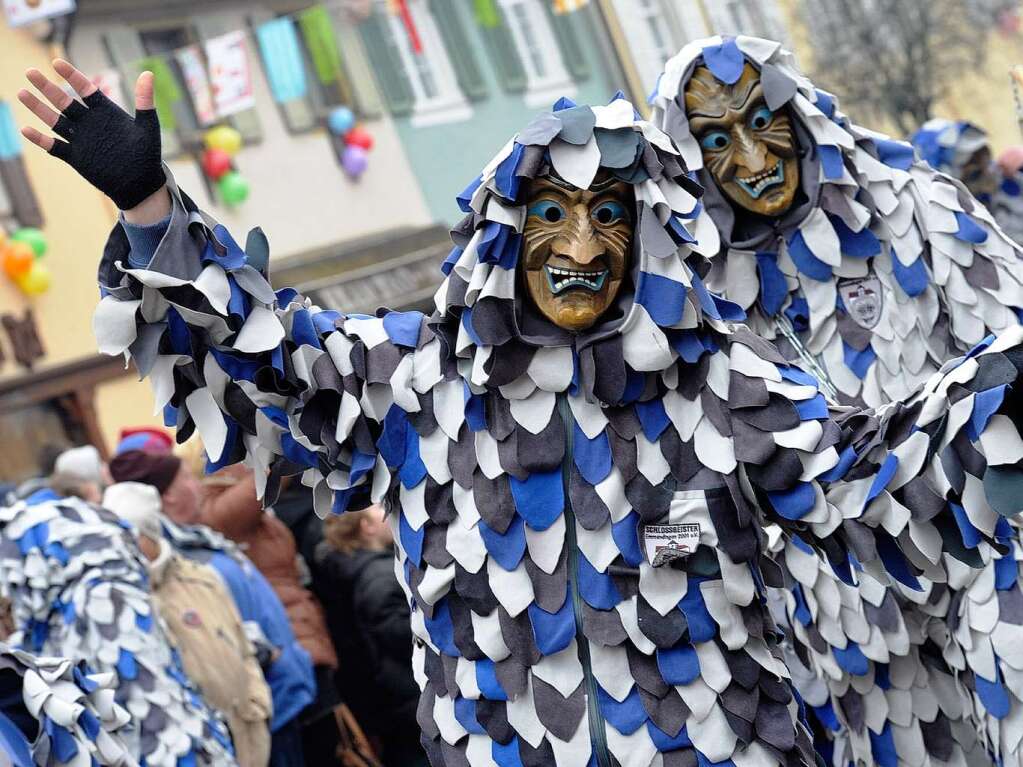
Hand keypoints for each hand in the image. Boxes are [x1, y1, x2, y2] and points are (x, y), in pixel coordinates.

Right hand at [18, 59, 168, 215]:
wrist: (140, 184)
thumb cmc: (146, 154)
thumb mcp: (147, 126)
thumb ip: (144, 100)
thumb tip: (148, 73)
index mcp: (105, 112)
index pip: (85, 89)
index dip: (71, 76)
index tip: (57, 62)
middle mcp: (89, 123)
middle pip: (64, 101)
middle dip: (47, 88)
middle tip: (30, 72)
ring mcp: (80, 139)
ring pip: (55, 121)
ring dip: (39, 108)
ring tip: (22, 93)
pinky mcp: (75, 157)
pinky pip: (54, 147)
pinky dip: (41, 139)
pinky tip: (25, 129)